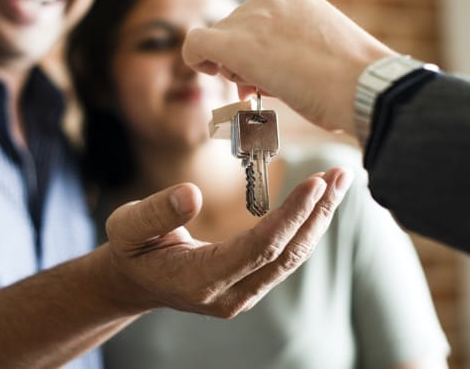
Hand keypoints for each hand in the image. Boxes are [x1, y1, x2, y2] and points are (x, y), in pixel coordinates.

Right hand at [104, 167, 351, 316]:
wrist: (136, 280)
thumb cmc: (131, 248)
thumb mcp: (128, 226)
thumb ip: (156, 212)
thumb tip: (190, 193)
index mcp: (200, 280)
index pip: (258, 248)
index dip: (289, 216)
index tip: (314, 184)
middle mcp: (229, 295)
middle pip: (286, 254)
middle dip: (317, 213)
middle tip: (341, 173)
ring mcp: (243, 294)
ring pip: (292, 257)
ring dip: (319, 218)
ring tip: (340, 181)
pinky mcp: (251, 285)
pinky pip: (286, 256)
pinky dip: (306, 226)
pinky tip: (320, 201)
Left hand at [182, 0, 395, 133]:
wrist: (363, 87)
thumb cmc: (352, 82)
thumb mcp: (322, 53)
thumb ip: (289, 52)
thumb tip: (260, 73)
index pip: (257, 21)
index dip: (256, 49)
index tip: (268, 73)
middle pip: (235, 29)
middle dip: (241, 60)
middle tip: (258, 88)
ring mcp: (252, 18)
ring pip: (220, 39)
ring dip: (231, 66)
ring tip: (262, 88)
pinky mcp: (234, 42)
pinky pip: (197, 43)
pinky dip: (196, 57)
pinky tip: (207, 71)